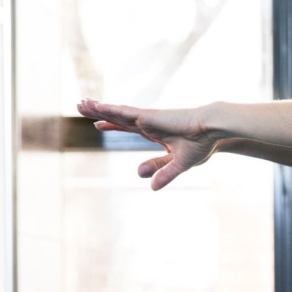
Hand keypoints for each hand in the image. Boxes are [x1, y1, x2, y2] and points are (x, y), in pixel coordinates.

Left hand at [77, 99, 218, 189]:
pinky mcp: (150, 116)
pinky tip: (97, 106)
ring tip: (80, 103)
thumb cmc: (200, 144)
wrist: (211, 132)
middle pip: (117, 116)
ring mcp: (147, 118)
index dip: (112, 124)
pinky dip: (110, 110)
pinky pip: (125, 113)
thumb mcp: (178, 163)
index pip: (127, 126)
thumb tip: (151, 187)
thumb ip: (163, 173)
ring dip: (98, 107)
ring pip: (117, 112)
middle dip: (98, 112)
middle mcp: (148, 122)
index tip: (98, 123)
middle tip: (79, 106)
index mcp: (154, 130)